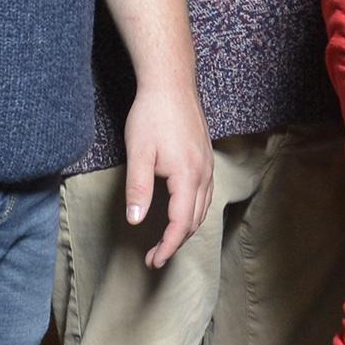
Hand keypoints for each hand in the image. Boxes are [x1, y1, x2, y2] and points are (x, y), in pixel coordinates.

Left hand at [121, 82, 213, 268]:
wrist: (171, 83)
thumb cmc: (151, 115)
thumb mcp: (138, 153)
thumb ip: (138, 189)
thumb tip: (136, 220)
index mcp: (188, 176)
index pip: (181, 224)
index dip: (168, 246)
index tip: (153, 260)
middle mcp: (204, 174)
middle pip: (195, 220)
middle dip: (176, 242)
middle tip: (155, 255)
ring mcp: (208, 165)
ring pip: (203, 208)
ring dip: (187, 228)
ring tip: (167, 239)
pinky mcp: (206, 157)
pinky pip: (205, 193)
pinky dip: (194, 211)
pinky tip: (181, 210)